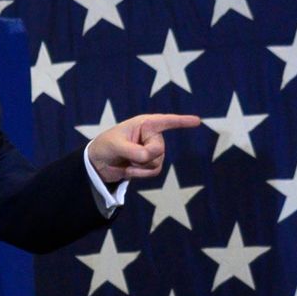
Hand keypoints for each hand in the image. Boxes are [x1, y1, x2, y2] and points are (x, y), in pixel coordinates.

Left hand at [86, 113, 200, 184]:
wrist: (99, 163)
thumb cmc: (105, 145)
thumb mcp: (116, 145)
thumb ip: (133, 150)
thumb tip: (149, 157)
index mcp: (145, 124)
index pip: (167, 121)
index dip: (182, 121)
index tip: (198, 121)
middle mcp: (152, 136)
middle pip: (159, 150)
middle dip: (143, 157)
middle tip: (128, 155)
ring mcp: (153, 150)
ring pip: (157, 163)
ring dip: (140, 167)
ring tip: (127, 162)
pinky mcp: (150, 164)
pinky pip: (154, 172)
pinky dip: (140, 174)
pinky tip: (129, 170)